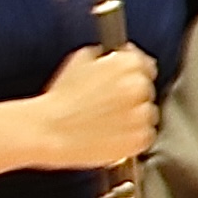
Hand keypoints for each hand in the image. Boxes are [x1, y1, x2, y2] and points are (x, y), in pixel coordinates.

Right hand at [25, 44, 160, 173]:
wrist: (49, 130)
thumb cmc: (60, 99)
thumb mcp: (80, 61)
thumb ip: (105, 57)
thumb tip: (114, 58)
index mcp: (127, 65)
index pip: (146, 65)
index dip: (133, 74)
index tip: (125, 80)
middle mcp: (138, 88)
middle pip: (146, 90)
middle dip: (131, 96)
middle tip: (109, 104)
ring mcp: (140, 116)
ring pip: (147, 114)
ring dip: (134, 117)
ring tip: (108, 121)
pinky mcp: (138, 140)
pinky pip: (144, 136)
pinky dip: (132, 137)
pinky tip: (112, 134)